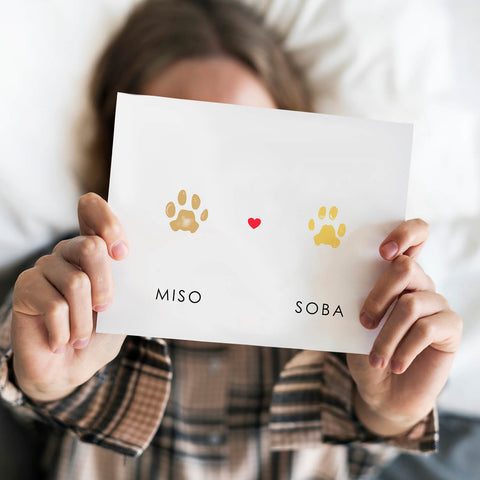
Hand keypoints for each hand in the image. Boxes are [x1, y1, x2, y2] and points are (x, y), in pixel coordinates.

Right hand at [11, 193, 128, 401]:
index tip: (123, 253)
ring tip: (81, 337)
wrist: (70, 369)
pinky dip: (65, 331)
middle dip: (106, 285)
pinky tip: (61, 340)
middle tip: (105, 309)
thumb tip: (148, 267)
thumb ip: (129, 284)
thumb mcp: (122, 309)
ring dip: (84, 320)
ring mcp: (45, 267)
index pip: (92, 210)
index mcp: (94, 248)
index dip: (108, 222)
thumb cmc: (99, 335)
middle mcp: (68, 251)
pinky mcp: (25, 287)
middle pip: (91, 246)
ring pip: (76, 283)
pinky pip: (54, 305)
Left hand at [347, 219, 461, 435]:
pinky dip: (404, 349)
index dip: (405, 232)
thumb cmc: (364, 350)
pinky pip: (427, 329)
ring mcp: (437, 304)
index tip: (383, 250)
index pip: (415, 234)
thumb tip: (338, 276)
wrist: (383, 391)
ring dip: (387, 336)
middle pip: (405, 268)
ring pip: (411, 305)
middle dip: (378, 295)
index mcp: (396, 274)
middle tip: (363, 321)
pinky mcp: (451, 328)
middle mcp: (420, 283)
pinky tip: (395, 365)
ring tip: (375, 359)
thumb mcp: (354, 322)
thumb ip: (358, 297)